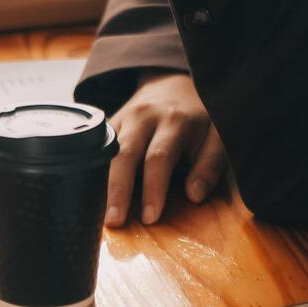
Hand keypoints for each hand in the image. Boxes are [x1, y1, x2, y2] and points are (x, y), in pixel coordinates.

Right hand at [106, 72, 227, 226]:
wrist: (173, 85)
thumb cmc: (199, 119)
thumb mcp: (217, 136)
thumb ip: (210, 165)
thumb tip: (194, 195)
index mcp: (174, 121)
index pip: (159, 157)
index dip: (153, 188)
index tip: (150, 217)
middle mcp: (144, 117)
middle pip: (125, 154)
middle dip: (119, 189)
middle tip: (114, 221)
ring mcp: (123, 118)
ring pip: (106, 153)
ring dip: (102, 185)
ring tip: (98, 216)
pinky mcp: (109, 123)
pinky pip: (96, 148)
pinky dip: (93, 172)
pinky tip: (90, 196)